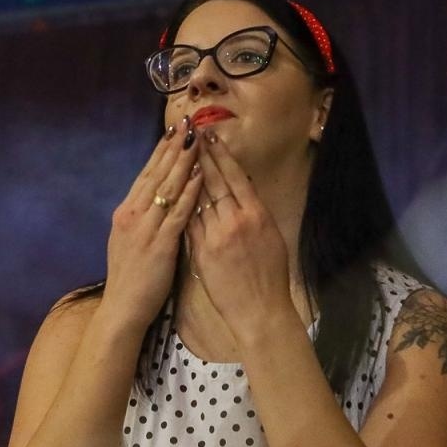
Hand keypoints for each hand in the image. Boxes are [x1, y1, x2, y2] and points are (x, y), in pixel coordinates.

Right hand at [104, 119, 202, 328]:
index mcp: (126, 212)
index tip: (173, 130)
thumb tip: (156, 198)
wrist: (123, 309)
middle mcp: (132, 214)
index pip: (146, 174)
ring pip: (167, 187)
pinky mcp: (159, 243)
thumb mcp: (131, 240)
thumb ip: (143, 218)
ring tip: (197, 139)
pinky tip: (200, 175)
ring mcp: (145, 227)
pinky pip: (178, 212)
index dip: (161, 151)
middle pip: (156, 173)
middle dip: (172, 147)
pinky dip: (189, 192)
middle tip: (187, 122)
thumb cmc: (132, 279)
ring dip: (183, 161)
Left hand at [187, 132, 295, 340]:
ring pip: (198, 200)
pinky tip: (174, 192)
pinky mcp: (201, 252)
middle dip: (201, 157)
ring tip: (178, 157)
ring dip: (187, 177)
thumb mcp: (271, 237)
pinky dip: (182, 207)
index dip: (222, 155)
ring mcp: (216, 236)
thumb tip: (243, 189)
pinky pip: (189, 224)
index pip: (236, 177)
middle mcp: (236, 221)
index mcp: (257, 215)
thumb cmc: (271, 275)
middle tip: (190, 135)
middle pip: (214, 182)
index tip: (211, 136)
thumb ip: (255, 213)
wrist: (260, 310)